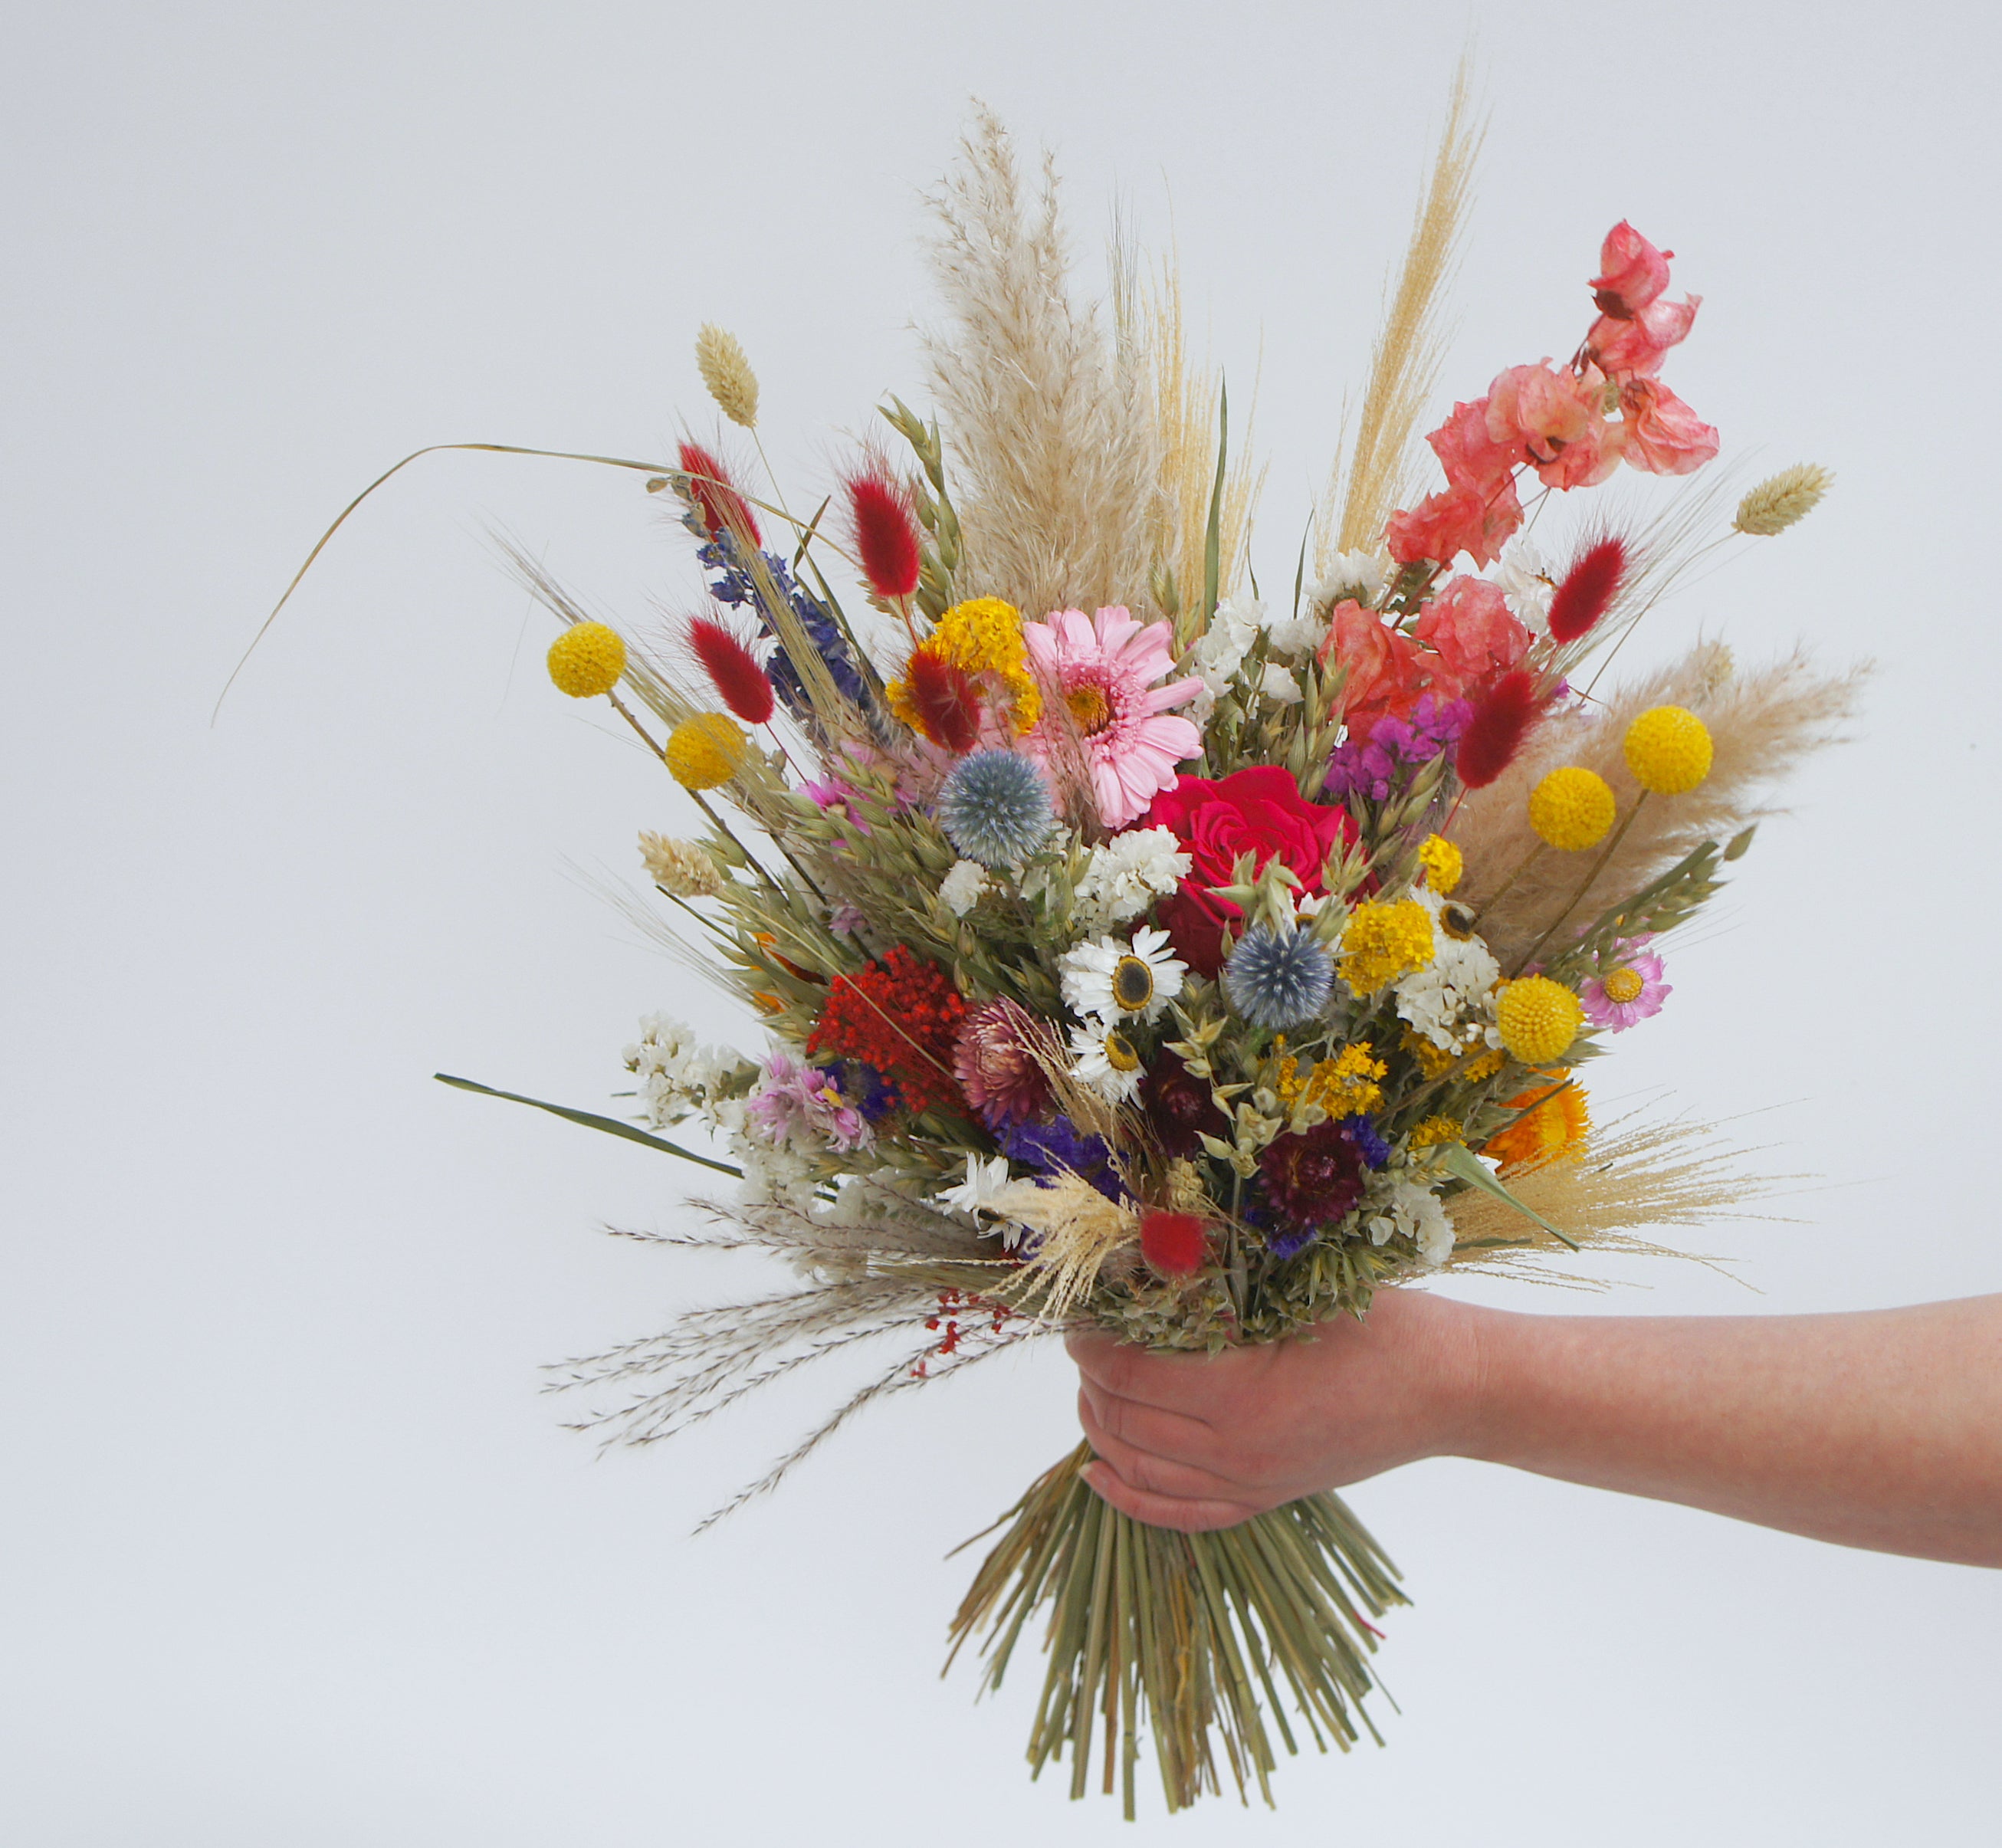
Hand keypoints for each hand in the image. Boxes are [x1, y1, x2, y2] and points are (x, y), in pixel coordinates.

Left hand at [1067, 1289, 1483, 1531]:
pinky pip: (1179, 1514)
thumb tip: (1144, 1256)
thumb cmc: (1385, 1326)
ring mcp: (1251, 1483)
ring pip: (1141, 1469)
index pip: (1130, 1373)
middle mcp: (1237, 1452)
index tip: (1081, 1314)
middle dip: (1091, 1381)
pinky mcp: (1266, 1499)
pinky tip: (1097, 1474)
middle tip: (1086, 1341)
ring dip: (1100, 1428)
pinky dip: (1129, 1498)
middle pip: (1125, 1421)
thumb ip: (1220, 1281)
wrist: (1452, 1389)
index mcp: (1241, 1395)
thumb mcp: (1298, 1289)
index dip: (1093, 1343)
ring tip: (1090, 1387)